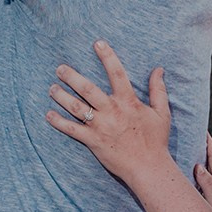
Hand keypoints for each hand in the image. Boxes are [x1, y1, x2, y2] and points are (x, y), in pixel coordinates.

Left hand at [45, 40, 172, 183]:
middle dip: (71, 76)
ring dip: (62, 96)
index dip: (107, 56)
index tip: (98, 43)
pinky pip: (72, 130)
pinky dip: (59, 122)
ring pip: (76, 107)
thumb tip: (159, 69)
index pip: (117, 73)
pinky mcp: (93, 141)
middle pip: (87, 88)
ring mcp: (100, 126)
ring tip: (52, 88)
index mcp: (128, 101)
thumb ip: (158, 90)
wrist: (149, 168)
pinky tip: (49, 115)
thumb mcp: (162, 113)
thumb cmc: (156, 141)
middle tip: (60, 68)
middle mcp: (112, 111)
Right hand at [194, 134, 211, 211]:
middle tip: (195, 135)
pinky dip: (204, 176)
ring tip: (193, 154)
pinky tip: (197, 181)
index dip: (208, 143)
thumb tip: (198, 165)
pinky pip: (211, 183)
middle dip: (205, 149)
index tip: (201, 129)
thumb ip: (208, 184)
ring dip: (204, 162)